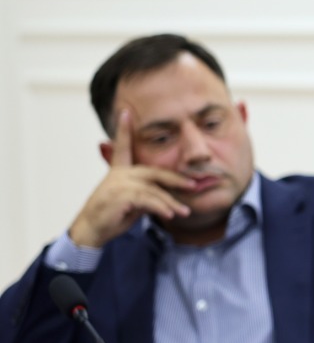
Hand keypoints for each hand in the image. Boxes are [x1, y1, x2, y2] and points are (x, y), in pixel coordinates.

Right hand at [67, 110, 197, 247]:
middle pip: (154, 172)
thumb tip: (167, 196)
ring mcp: (118, 184)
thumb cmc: (112, 216)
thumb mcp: (132, 202)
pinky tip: (171, 215)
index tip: (126, 111)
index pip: (123, 146)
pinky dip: (161, 208)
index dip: (124, 129)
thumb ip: (146, 193)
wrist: (91, 230)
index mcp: (118, 171)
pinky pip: (148, 200)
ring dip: (171, 202)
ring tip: (185, 212)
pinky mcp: (120, 196)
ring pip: (154, 190)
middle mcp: (118, 174)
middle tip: (194, 185)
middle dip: (176, 179)